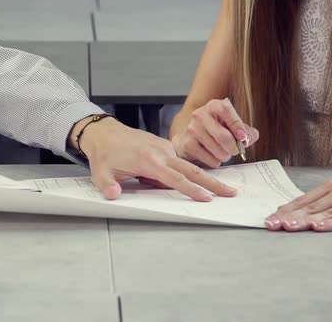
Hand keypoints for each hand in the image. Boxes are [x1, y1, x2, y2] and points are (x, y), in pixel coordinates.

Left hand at [71, 117, 237, 200]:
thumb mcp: (100, 173)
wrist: (105, 132)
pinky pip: (177, 163)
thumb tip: (112, 196)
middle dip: (212, 183)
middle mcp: (161, 154)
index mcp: (149, 162)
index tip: (207, 199)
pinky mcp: (163, 147)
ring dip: (202, 178)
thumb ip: (108, 186)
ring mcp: (164, 149)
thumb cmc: (104, 154)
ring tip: (219, 190)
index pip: (175, 179)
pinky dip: (185, 172)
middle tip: (231, 193)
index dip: (192, 190)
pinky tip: (181, 180)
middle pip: (191, 170)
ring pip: (186, 167)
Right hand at [171, 98, 258, 167]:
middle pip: (223, 136)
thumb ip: (246, 132)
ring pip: (218, 151)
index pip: (226, 110)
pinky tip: (212, 156)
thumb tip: (248, 139)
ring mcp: (192, 130)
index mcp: (214, 106)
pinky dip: (216, 162)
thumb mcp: (232, 127)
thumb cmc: (216, 131)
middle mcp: (200, 115)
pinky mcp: (187, 145)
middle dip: (234, 148)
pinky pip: (210, 160)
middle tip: (235, 150)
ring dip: (225, 156)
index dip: (237, 125)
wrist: (191, 138)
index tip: (243, 138)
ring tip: (222, 153)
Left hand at [265, 176, 331, 231]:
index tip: (269, 219)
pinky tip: (319, 226)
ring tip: (289, 226)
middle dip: (290, 217)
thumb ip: (320, 200)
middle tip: (272, 224)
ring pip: (328, 212)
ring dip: (306, 220)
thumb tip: (288, 209)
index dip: (286, 210)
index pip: (304, 200)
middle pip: (312, 207)